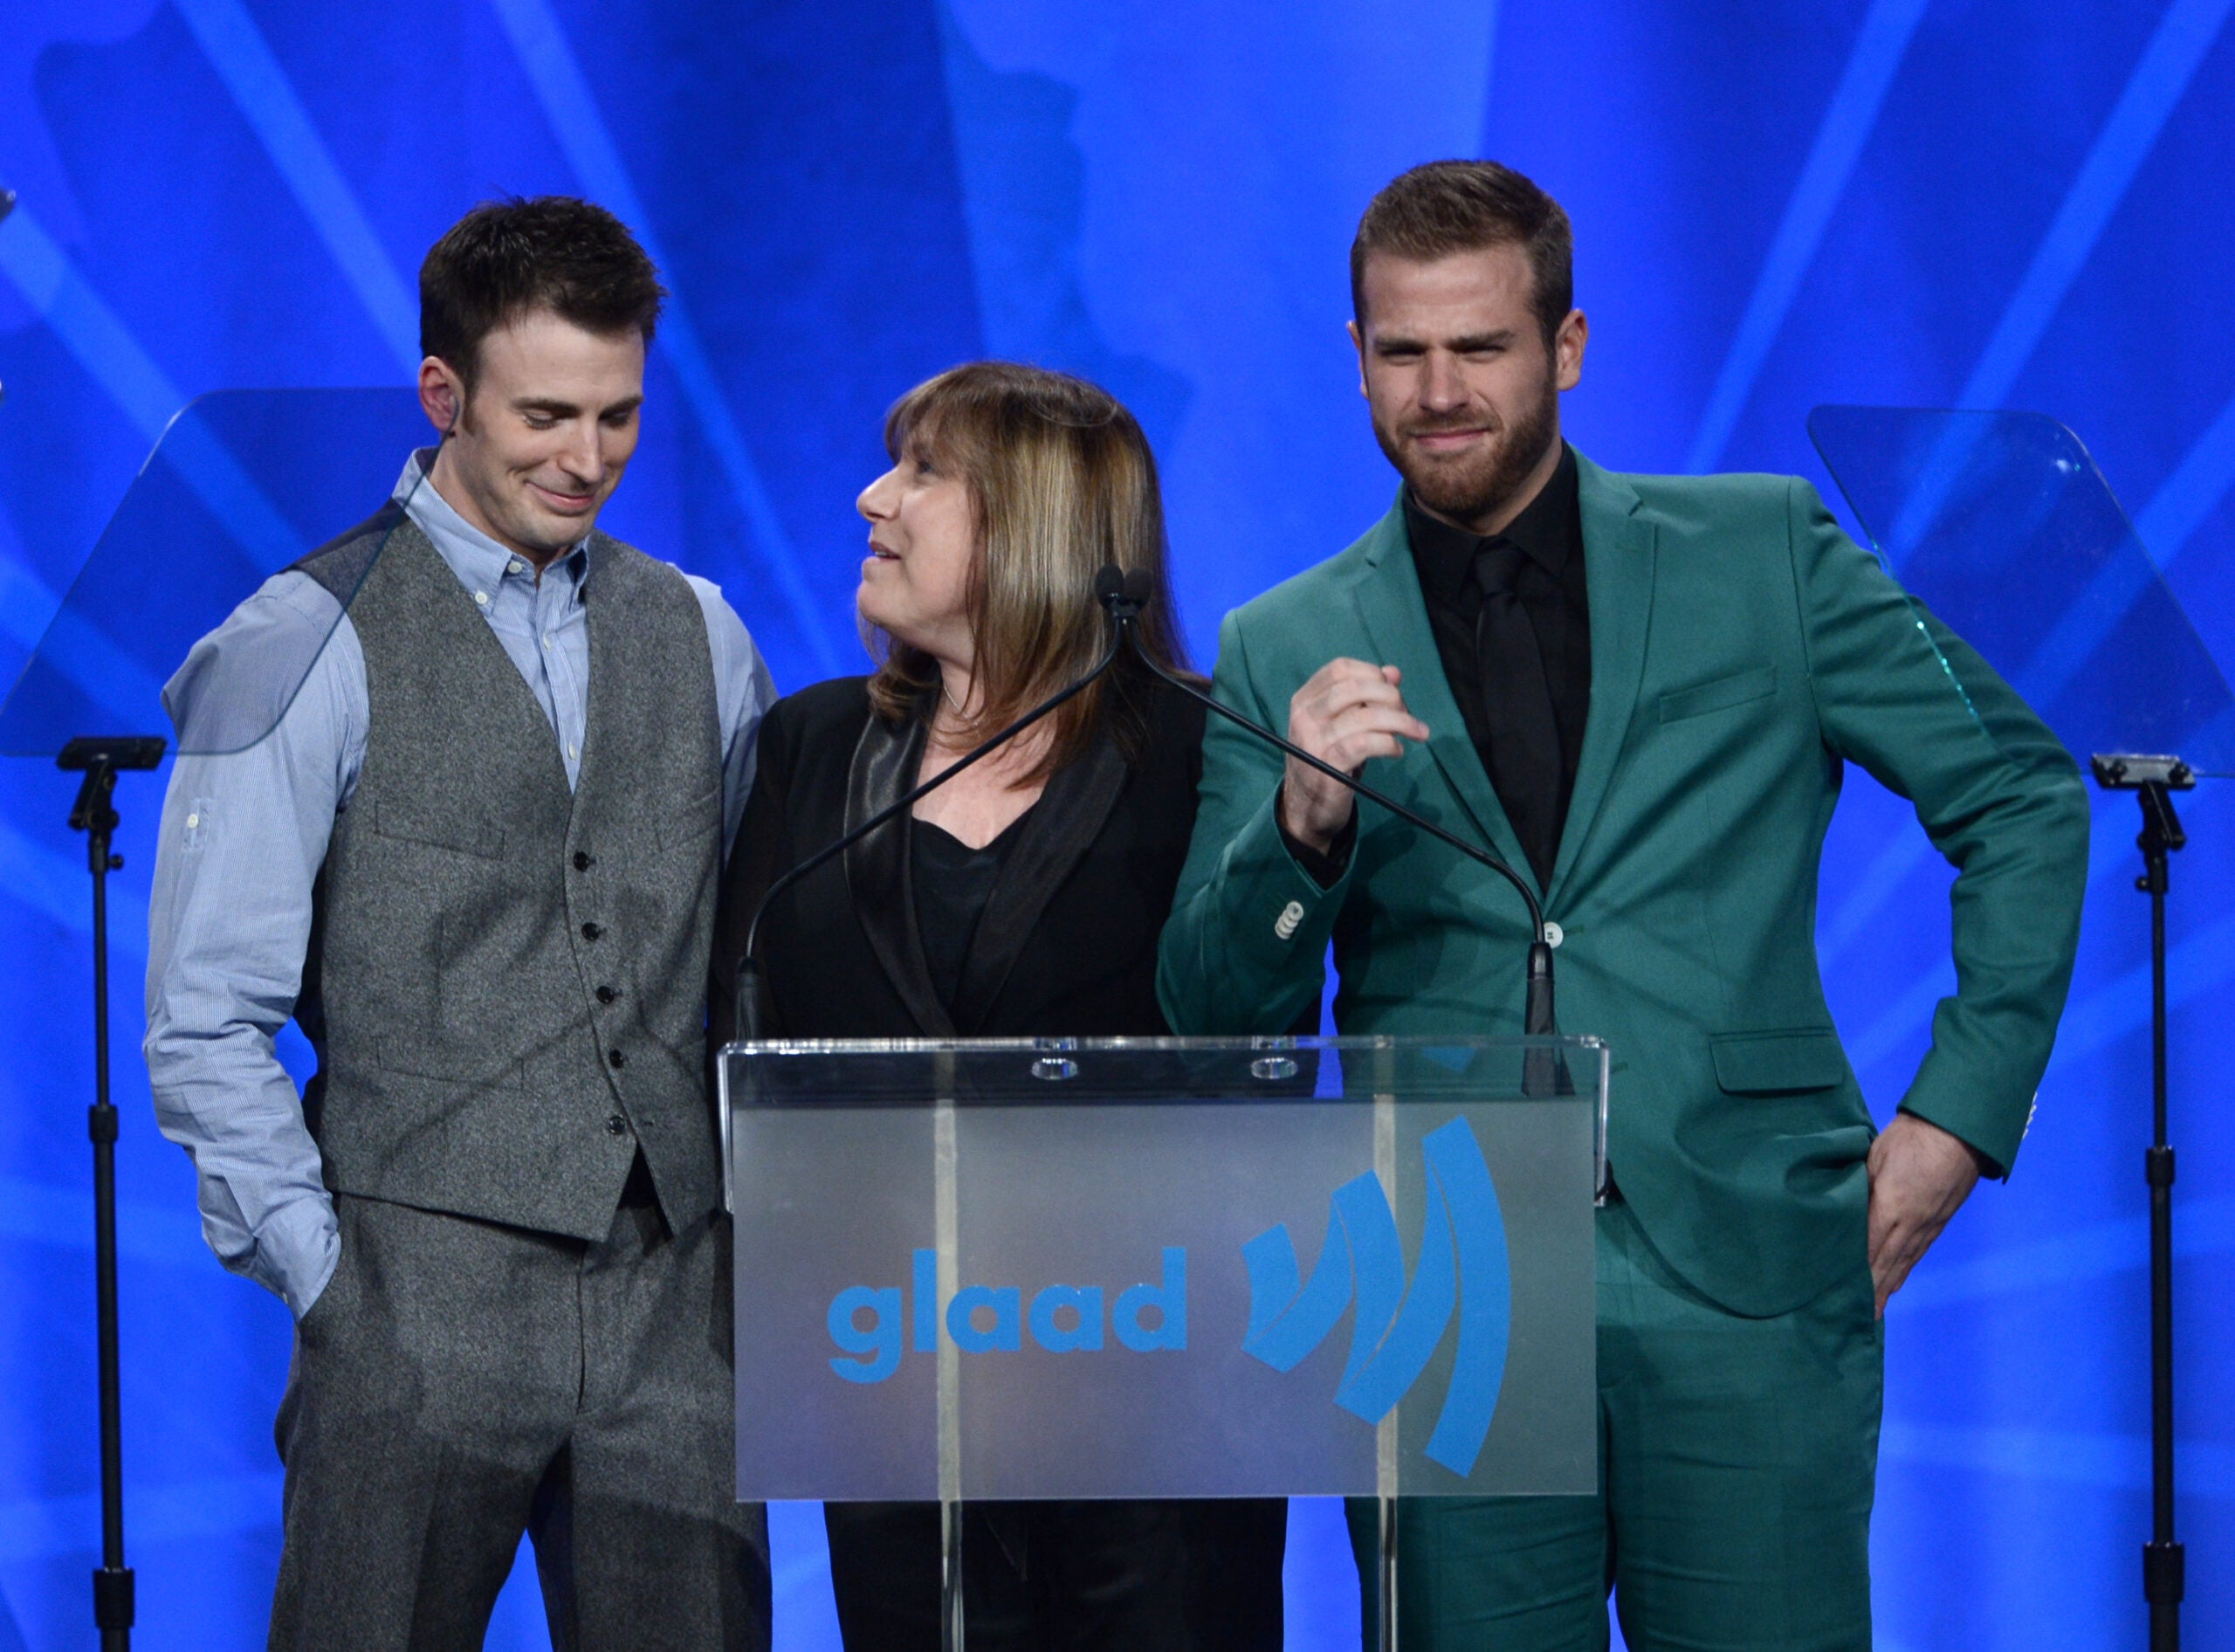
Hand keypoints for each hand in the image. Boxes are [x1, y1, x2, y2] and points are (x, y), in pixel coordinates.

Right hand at [1277, 659, 1429, 851]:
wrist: (1307, 808)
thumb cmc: (1328, 760)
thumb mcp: (1342, 725)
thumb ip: (1365, 698)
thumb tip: (1394, 672)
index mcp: (1305, 700)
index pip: (1340, 669)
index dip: (1373, 673)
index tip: (1392, 689)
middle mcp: (1305, 716)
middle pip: (1355, 687)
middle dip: (1390, 696)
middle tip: (1408, 713)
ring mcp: (1313, 741)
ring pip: (1365, 716)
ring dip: (1401, 721)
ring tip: (1417, 732)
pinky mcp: (1328, 765)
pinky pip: (1365, 743)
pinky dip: (1389, 743)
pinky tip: (1397, 750)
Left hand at [1866, 1112, 1986, 1316]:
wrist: (1958, 1129)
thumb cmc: (1910, 1137)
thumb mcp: (1874, 1159)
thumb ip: (1861, 1189)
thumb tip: (1847, 1213)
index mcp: (1891, 1208)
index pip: (1868, 1250)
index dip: (1857, 1274)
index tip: (1841, 1294)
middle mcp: (1912, 1224)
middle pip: (1887, 1264)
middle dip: (1872, 1291)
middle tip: (1857, 1316)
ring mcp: (1929, 1224)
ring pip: (1905, 1262)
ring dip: (1889, 1286)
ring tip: (1875, 1308)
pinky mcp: (1940, 1221)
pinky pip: (1919, 1252)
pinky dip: (1906, 1269)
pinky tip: (1898, 1280)